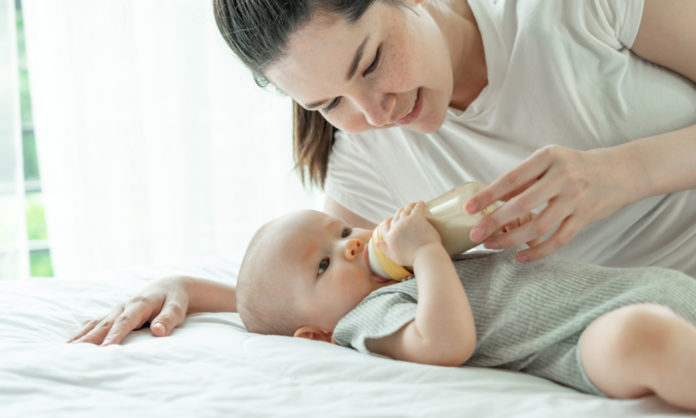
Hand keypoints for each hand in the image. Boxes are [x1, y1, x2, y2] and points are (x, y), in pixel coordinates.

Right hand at [67, 275, 191, 344]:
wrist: (170, 287)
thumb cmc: (175, 300)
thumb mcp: (177, 307)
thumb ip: (168, 318)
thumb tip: (158, 331)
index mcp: (140, 303)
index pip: (125, 322)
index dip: (115, 335)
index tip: (106, 350)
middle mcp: (124, 305)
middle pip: (104, 323)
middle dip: (90, 339)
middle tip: (74, 354)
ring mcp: (117, 309)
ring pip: (96, 323)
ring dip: (82, 336)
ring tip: (66, 350)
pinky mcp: (113, 314)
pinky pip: (95, 323)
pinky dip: (83, 332)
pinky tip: (71, 343)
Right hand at [378, 201, 441, 265]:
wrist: (425, 256)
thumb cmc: (412, 259)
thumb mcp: (395, 257)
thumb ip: (385, 249)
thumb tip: (377, 243)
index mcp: (389, 238)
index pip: (385, 227)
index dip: (387, 222)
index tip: (390, 220)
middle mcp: (395, 228)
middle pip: (396, 217)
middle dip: (400, 212)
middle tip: (405, 211)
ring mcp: (405, 222)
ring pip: (406, 209)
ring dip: (409, 206)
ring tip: (414, 205)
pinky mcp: (416, 218)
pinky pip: (417, 207)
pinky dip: (419, 204)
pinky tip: (421, 203)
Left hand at [466, 145, 635, 261]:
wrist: (622, 171)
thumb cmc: (576, 166)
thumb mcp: (549, 162)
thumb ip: (523, 178)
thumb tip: (489, 195)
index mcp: (549, 157)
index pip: (512, 178)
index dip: (488, 195)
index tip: (468, 207)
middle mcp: (564, 176)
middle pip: (523, 204)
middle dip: (494, 221)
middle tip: (475, 234)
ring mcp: (576, 198)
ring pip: (539, 225)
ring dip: (511, 239)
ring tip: (491, 244)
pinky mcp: (586, 217)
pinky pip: (558, 240)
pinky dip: (537, 251)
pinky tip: (520, 256)